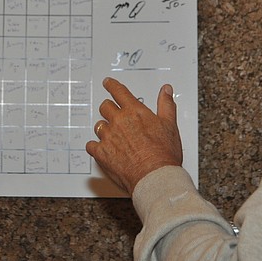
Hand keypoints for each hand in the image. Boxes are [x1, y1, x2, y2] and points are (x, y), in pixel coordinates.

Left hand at [85, 77, 182, 194]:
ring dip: (105, 129)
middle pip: (105, 107)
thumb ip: (166, 104)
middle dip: (109, 109)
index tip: (108, 83)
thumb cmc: (163, 154)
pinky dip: (96, 147)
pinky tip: (103, 150)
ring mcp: (108, 137)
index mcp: (134, 112)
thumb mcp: (170, 125)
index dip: (111, 85)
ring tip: (114, 137)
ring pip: (99, 126)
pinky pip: (91, 145)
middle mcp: (118, 121)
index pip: (119, 92)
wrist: (155, 177)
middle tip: (114, 115)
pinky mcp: (101, 153)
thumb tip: (166, 90)